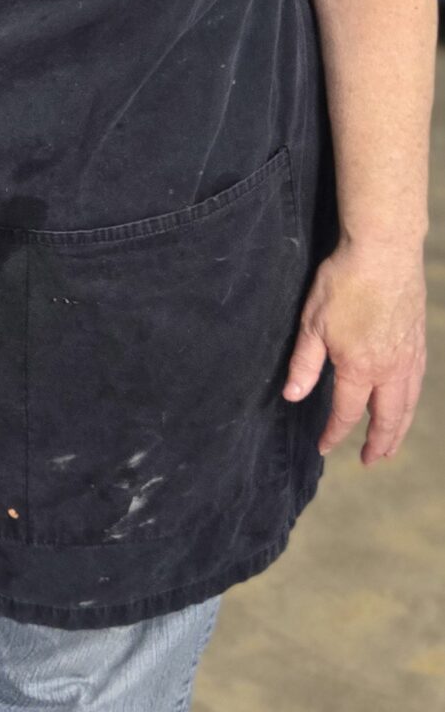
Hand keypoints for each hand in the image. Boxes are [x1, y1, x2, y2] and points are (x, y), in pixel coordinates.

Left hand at [282, 241, 427, 463]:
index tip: (324, 446)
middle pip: (387, 418)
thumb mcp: (313, 323)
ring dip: (398, 428)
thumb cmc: (344, 282)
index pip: (347, 412)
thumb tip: (293, 396)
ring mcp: (410, 355)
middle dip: (377, 443)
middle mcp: (391, 368)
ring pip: (408, 403)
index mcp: (361, 367)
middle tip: (368, 461)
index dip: (334, 433)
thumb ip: (304, 364)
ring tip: (389, 444)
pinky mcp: (418, 340)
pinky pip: (417, 383)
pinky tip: (404, 403)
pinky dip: (410, 402)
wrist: (385, 250)